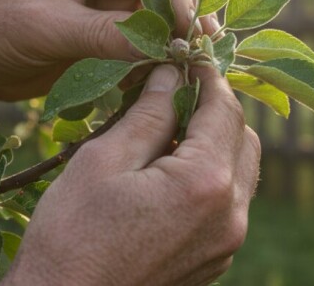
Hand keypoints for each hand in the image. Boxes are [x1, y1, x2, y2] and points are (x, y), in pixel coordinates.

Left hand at [0, 0, 210, 103]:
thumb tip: (166, 47)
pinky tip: (165, 69)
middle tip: (208, 45)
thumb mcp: (50, 30)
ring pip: (160, 3)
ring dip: (176, 30)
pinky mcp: (107, 18)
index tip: (195, 26)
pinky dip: (158, 48)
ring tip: (195, 59)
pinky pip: (145, 28)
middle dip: (187, 8)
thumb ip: (107, 34)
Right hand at [1, 65, 260, 285]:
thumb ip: (147, 114)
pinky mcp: (215, 260)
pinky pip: (228, 203)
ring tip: (168, 129)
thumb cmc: (70, 236)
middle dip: (215, 108)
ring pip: (240, 171)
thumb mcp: (102, 160)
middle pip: (243, 138)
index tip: (190, 54)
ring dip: (215, 142)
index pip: (224, 109)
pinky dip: (210, 176)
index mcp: (204, 183)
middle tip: (177, 90)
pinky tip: (169, 169)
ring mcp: (226, 243)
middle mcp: (229, 215)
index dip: (208, 74)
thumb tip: (171, 75)